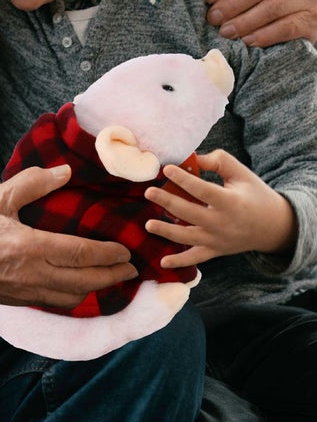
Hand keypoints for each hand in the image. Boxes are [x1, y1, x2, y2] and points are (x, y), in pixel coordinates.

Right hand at [0, 165, 137, 306]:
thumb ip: (33, 183)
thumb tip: (65, 172)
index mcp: (30, 247)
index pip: (82, 254)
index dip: (109, 253)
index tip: (126, 249)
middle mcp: (33, 274)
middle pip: (86, 280)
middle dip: (113, 275)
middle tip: (132, 268)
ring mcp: (27, 291)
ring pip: (74, 296)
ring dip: (97, 288)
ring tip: (112, 277)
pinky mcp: (19, 299)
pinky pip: (57, 302)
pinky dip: (76, 296)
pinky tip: (82, 286)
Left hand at [145, 150, 295, 265]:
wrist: (272, 225)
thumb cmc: (253, 194)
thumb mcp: (241, 174)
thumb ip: (219, 162)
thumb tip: (192, 159)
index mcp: (230, 201)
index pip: (202, 190)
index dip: (184, 179)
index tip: (167, 169)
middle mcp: (222, 222)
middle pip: (189, 212)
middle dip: (167, 202)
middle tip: (149, 192)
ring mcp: (217, 239)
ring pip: (188, 237)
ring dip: (166, 231)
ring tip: (148, 224)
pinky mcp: (214, 251)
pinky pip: (195, 258)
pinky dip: (179, 262)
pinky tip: (162, 262)